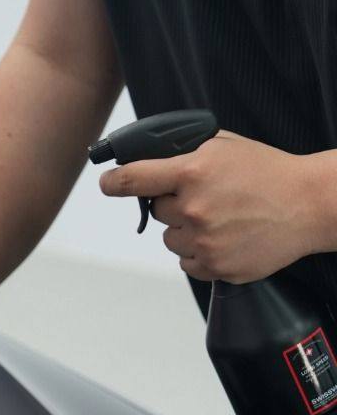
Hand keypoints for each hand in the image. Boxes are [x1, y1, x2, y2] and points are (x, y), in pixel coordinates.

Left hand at [99, 131, 334, 282]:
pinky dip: (198, 253)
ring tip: (220, 219)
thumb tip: (147, 162)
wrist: (309, 204)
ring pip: (168, 239)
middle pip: (156, 211)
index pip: (134, 179)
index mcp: (192, 172)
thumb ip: (183, 155)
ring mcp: (204, 241)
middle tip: (205, 197)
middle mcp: (193, 209)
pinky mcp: (215, 267)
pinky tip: (224, 237)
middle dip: (173, 204)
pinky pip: (185, 263)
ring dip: (185, 230)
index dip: (114, 182)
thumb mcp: (223, 147)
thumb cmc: (267, 172)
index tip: (106, 184)